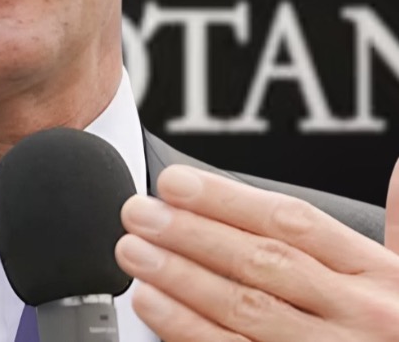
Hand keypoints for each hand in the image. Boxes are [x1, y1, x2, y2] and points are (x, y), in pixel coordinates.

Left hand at [115, 158, 398, 340]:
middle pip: (261, 262)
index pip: (292, 222)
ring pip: (244, 311)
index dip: (227, 199)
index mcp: (375, 275)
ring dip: (180, 280)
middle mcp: (355, 316)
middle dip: (191, 233)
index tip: (175, 182)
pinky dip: (189, 332)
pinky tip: (154, 307)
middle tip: (138, 213)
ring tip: (133, 253)